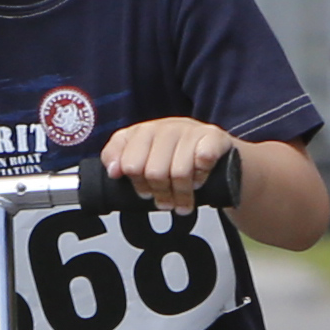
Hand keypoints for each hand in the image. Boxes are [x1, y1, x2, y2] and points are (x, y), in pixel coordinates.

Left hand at [98, 115, 233, 212]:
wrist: (217, 151)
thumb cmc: (176, 156)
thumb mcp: (142, 157)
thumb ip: (118, 158)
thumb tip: (112, 170)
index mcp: (143, 132)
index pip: (129, 164)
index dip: (137, 184)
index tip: (144, 191)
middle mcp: (165, 127)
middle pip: (153, 172)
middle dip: (160, 193)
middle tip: (166, 201)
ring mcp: (189, 130)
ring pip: (179, 172)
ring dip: (182, 194)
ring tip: (183, 202)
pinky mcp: (213, 136)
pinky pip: (203, 160)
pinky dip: (201, 176)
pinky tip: (200, 181)